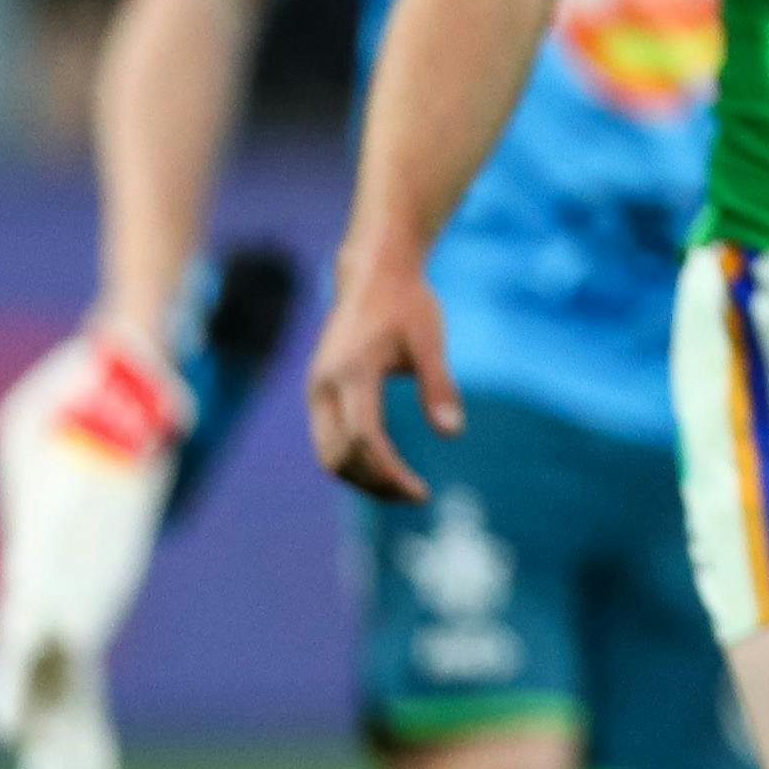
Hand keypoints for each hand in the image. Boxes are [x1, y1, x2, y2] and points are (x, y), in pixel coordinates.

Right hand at [0, 330, 188, 768]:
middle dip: (28, 691)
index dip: (39, 614)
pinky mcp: (93, 604)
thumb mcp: (86, 378)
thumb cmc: (85, 382)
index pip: (34, 576)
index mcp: (41, 522)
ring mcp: (63, 596)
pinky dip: (85, 727)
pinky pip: (85, 677)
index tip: (41, 642)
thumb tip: (173, 411)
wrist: (101, 391)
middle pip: (29, 643)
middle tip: (27, 746)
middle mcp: (43, 570)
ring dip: (62, 735)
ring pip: (58, 680)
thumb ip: (121, 391)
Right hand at [303, 248, 457, 501]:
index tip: (421, 493)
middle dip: (375, 484)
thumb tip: (452, 434)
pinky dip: (353, 461)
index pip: (364, 439)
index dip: (390, 473)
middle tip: (414, 495)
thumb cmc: (407, 303)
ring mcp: (315, 390)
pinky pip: (327, 441)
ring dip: (362, 478)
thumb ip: (438, 385)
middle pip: (338, 457)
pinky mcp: (318, 392)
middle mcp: (323, 385)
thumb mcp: (429, 339)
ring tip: (403, 487)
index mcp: (351, 371)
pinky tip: (385, 467)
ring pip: (328, 455)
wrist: (372, 273)